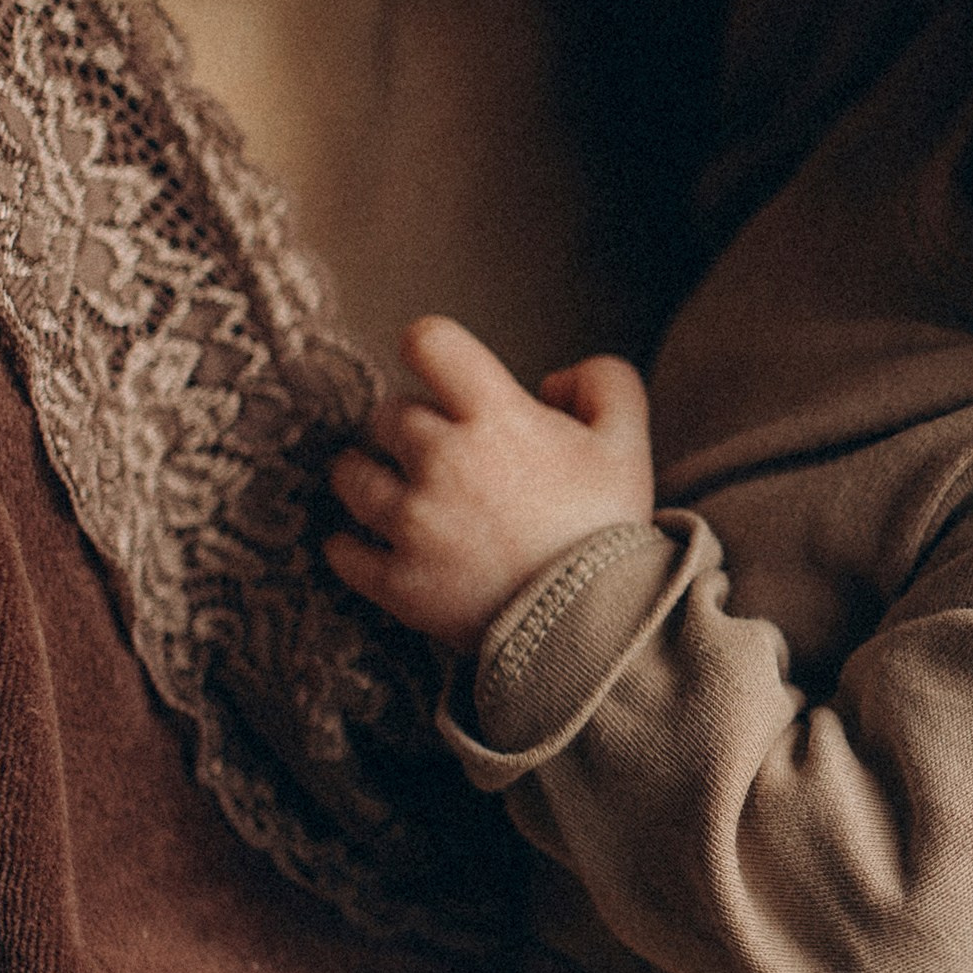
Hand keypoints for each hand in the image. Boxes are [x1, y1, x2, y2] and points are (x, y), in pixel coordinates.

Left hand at [325, 314, 655, 652]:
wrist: (598, 630)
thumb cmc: (610, 531)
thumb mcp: (629, 442)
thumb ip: (605, 382)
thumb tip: (549, 381)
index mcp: (497, 419)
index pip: (429, 342)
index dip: (428, 346)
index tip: (433, 365)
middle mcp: (443, 462)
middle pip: (387, 413)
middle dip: (410, 424)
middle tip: (435, 448)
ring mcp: (414, 525)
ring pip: (350, 474)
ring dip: (365, 474)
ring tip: (386, 486)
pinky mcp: (397, 582)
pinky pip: (342, 551)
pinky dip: (348, 545)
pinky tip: (364, 542)